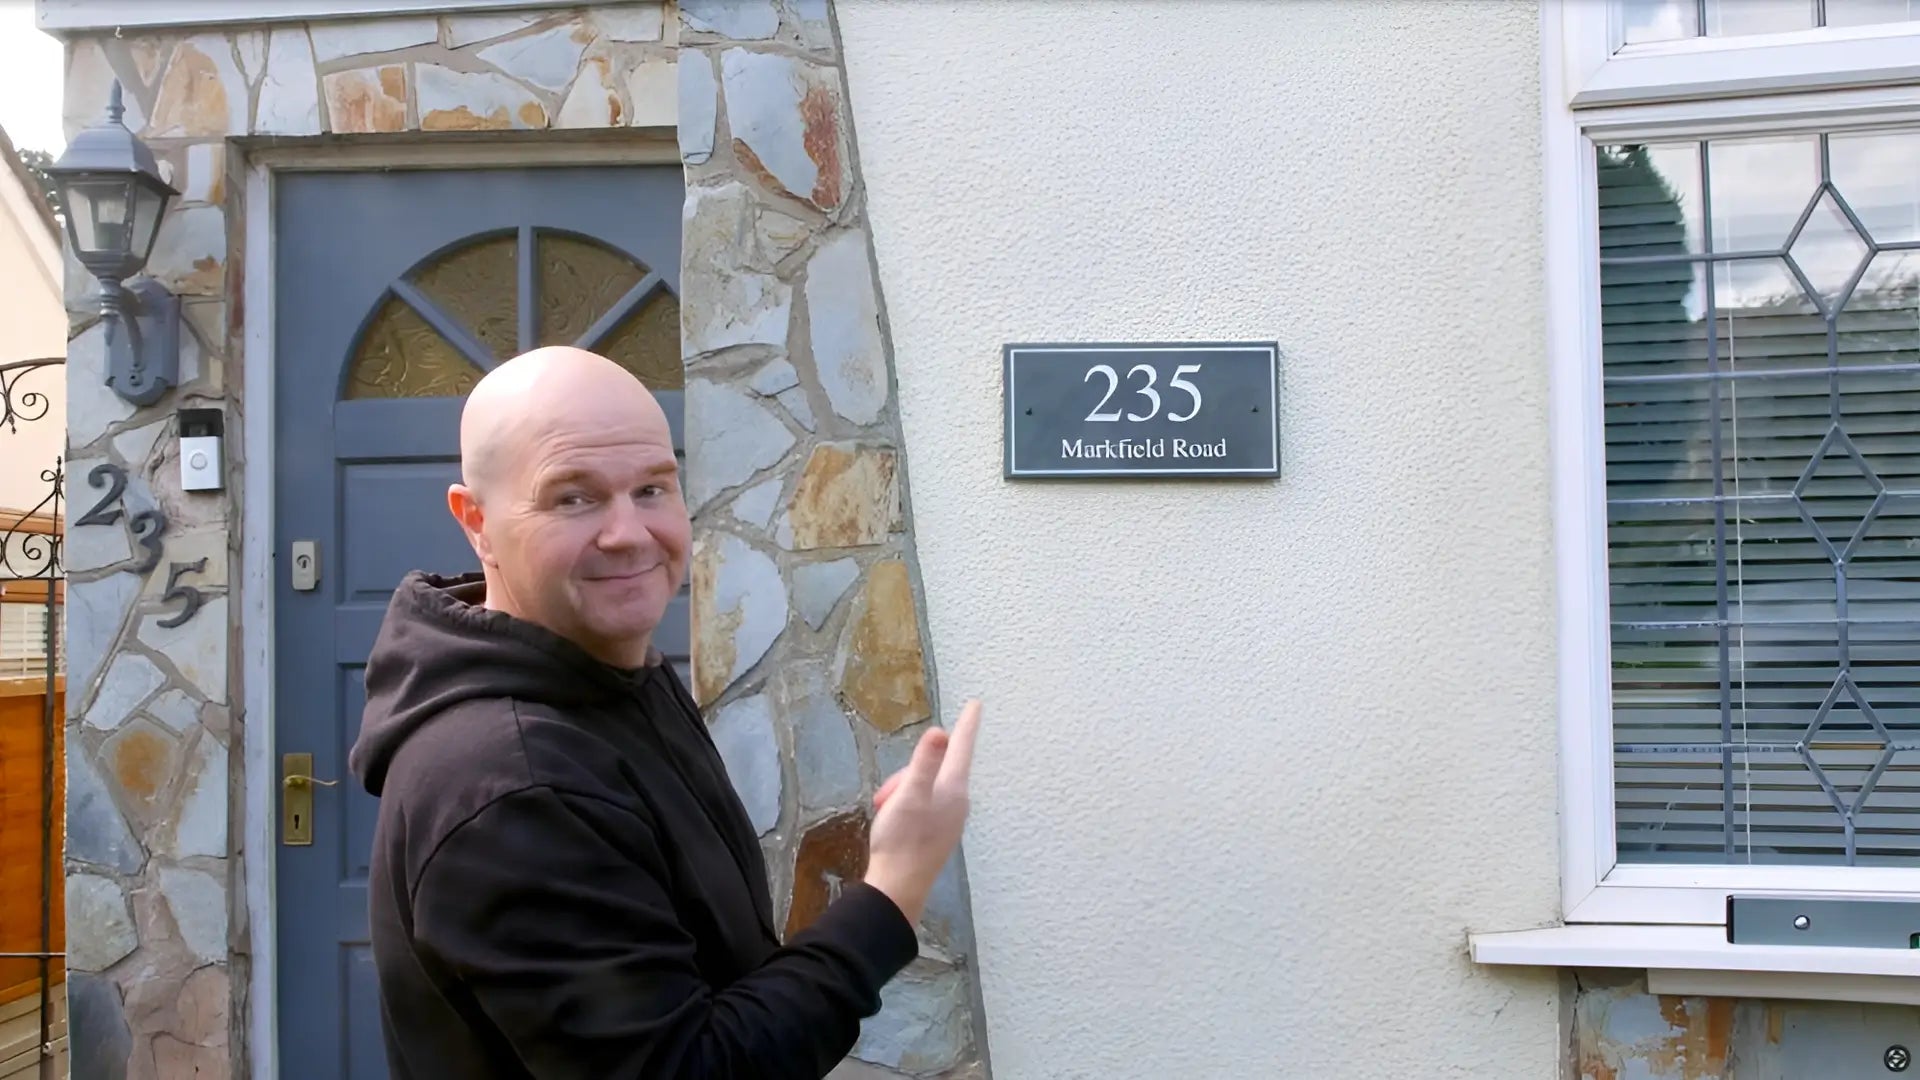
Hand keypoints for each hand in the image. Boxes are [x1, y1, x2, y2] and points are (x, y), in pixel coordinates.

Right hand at [863, 700, 980, 924]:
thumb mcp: (909, 795)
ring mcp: (950, 819)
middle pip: (936, 768)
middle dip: (908, 773)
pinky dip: (905, 805)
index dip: (967, 723)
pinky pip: (924, 804)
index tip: (976, 704)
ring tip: (884, 811)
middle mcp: (958, 802)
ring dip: (902, 791)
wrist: (898, 887)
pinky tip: (892, 821)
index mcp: (954, 788)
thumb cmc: (902, 839)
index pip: (962, 746)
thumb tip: (941, 731)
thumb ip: (925, 762)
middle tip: (884, 797)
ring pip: (926, 787)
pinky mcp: (939, 833)